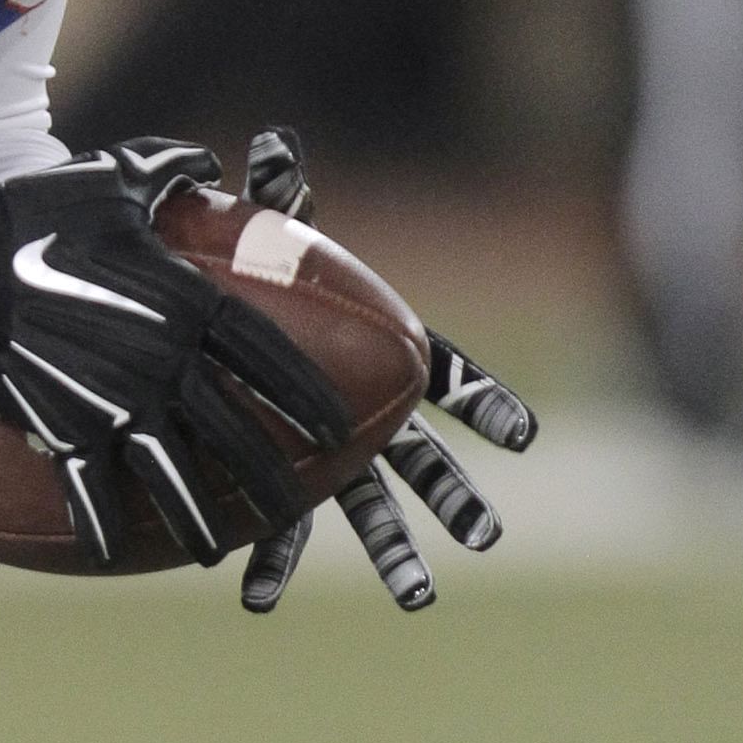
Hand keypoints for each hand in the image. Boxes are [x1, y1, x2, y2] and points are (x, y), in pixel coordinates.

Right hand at [0, 136, 355, 569]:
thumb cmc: (37, 210)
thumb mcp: (114, 176)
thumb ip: (172, 171)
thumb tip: (208, 164)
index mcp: (187, 302)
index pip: (267, 358)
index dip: (306, 396)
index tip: (338, 429)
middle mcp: (162, 361)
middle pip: (233, 432)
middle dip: (270, 478)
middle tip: (296, 511)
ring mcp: (112, 401)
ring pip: (173, 476)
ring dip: (198, 520)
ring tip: (215, 554)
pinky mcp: (61, 427)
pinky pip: (89, 489)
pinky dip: (102, 525)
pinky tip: (115, 554)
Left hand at [233, 126, 537, 617]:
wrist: (219, 317)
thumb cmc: (264, 272)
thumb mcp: (273, 235)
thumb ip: (283, 197)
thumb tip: (276, 142)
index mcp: (387, 354)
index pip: (450, 377)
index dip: (487, 404)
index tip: (524, 435)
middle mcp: (371, 410)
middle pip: (423, 458)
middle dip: (455, 497)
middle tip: (485, 538)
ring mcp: (334, 450)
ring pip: (370, 507)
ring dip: (393, 552)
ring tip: (413, 598)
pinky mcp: (284, 474)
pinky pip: (282, 525)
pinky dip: (272, 560)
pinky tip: (256, 600)